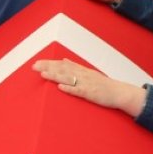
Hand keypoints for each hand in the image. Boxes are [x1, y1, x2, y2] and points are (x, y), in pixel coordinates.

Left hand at [33, 58, 147, 116]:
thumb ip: (76, 67)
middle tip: (34, 66)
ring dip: (55, 76)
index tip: (37, 63)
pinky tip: (60, 87)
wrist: (119, 92)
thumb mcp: (89, 72)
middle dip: (48, 67)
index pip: (62, 64)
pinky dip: (69, 88)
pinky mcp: (90, 93)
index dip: (49, 63)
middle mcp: (82, 75)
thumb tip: (64, 60)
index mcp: (81, 70)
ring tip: (43, 74)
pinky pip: (78, 91)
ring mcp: (86, 84)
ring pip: (68, 78)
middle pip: (62, 69)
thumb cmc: (103, 85)